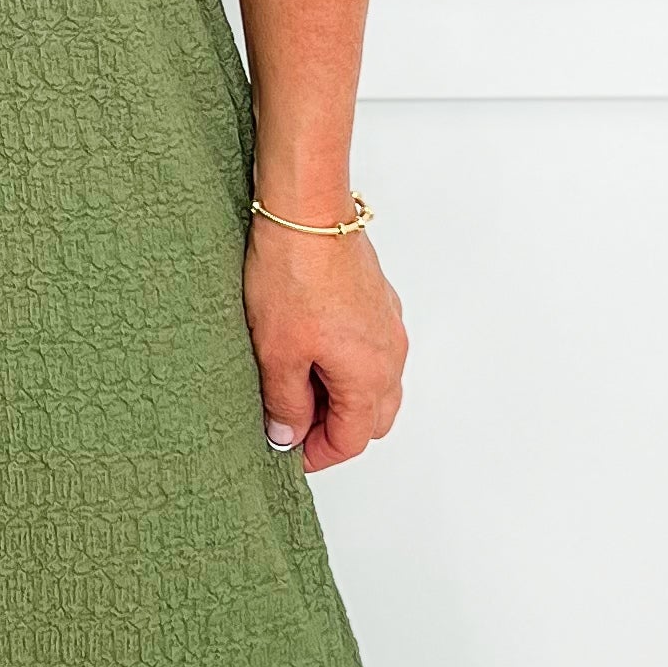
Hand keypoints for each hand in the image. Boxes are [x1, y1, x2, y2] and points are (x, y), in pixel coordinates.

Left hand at [244, 217, 406, 468]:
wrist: (307, 211)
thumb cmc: (294, 274)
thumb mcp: (277, 352)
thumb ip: (285, 403)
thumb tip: (288, 435)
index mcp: (370, 376)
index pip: (352, 440)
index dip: (317, 455)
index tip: (287, 453)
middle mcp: (390, 354)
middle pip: (373, 418)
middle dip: (335, 430)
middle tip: (292, 425)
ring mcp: (388, 325)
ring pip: (376, 384)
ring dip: (342, 397)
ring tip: (297, 388)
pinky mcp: (378, 301)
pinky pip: (373, 351)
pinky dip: (348, 366)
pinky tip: (312, 351)